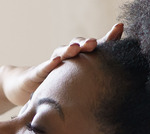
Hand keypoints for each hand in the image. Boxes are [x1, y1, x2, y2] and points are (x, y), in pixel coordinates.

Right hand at [2, 23, 124, 106]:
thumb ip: (94, 82)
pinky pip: (44, 68)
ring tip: (76, 48)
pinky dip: (50, 64)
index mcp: (79, 61)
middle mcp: (66, 59)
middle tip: (94, 43)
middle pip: (78, 46)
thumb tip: (124, 89)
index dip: (107, 38)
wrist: (25, 88)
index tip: (119, 27)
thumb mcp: (77, 86)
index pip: (94, 47)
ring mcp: (52, 64)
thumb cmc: (55, 86)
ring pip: (61, 53)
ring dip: (69, 49)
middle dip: (87, 43)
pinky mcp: (37, 74)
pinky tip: (56, 62)